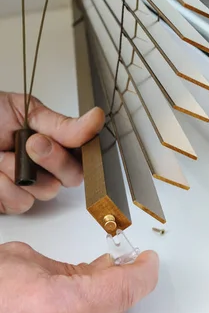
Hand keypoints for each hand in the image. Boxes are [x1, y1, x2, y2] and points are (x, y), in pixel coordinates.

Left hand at [0, 92, 104, 213]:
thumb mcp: (24, 110)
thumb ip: (62, 124)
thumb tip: (95, 120)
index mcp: (53, 139)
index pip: (84, 151)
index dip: (82, 150)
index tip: (67, 140)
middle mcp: (44, 164)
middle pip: (73, 175)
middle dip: (53, 159)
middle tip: (32, 143)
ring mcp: (27, 184)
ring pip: (47, 190)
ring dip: (21, 172)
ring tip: (1, 156)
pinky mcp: (9, 201)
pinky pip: (21, 202)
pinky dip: (4, 187)